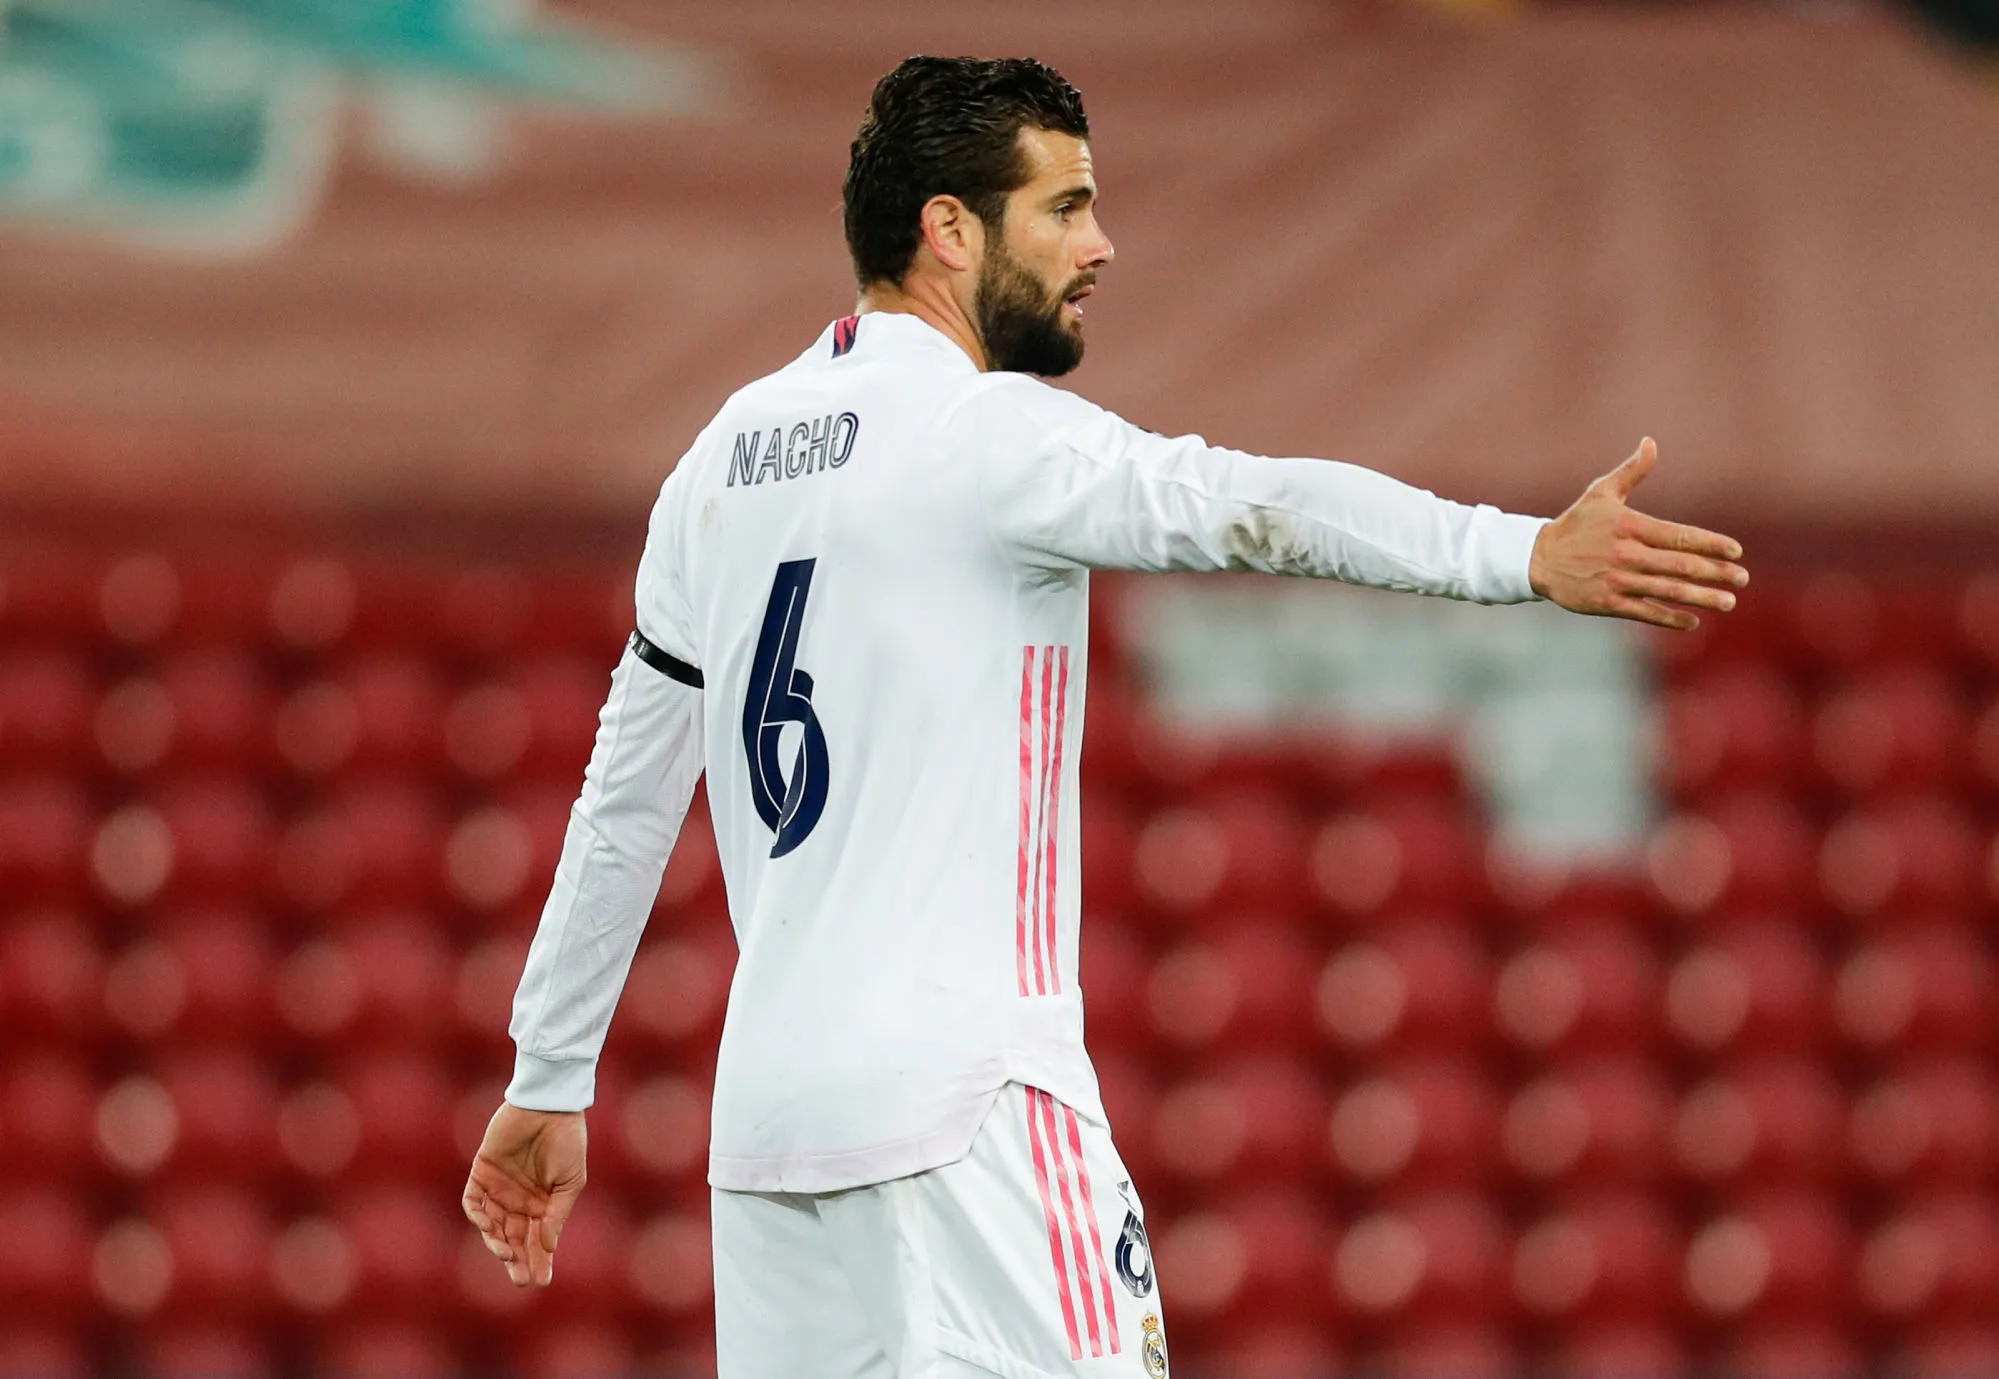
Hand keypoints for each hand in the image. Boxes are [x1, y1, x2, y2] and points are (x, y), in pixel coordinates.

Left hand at [461, 1101, 586, 1287]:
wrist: (548, 1105)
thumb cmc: (567, 1140)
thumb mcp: (571, 1181)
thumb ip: (557, 1214)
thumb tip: (548, 1246)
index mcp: (543, 1203)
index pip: (538, 1240)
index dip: (539, 1261)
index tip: (541, 1281)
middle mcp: (519, 1200)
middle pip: (514, 1239)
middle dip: (517, 1261)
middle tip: (521, 1279)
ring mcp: (499, 1188)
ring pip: (492, 1226)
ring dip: (497, 1243)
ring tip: (507, 1254)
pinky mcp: (482, 1172)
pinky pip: (472, 1202)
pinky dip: (476, 1216)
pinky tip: (488, 1225)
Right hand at [1529, 438, 1746, 630]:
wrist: (1538, 559)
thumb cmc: (1575, 524)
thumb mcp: (1601, 493)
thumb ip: (1631, 471)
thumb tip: (1650, 443)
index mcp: (1631, 526)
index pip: (1681, 536)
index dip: (1712, 544)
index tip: (1737, 552)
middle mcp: (1628, 554)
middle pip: (1682, 565)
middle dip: (1716, 573)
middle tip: (1742, 579)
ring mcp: (1618, 580)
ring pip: (1669, 591)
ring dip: (1702, 597)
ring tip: (1728, 602)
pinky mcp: (1608, 603)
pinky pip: (1646, 612)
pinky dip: (1671, 618)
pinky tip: (1692, 621)